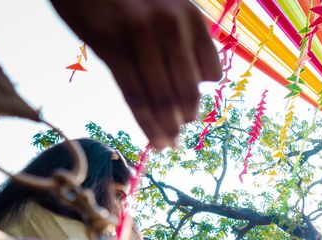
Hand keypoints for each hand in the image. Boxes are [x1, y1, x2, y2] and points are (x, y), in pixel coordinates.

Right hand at [49, 0, 221, 148]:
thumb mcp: (166, 6)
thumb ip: (181, 40)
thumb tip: (196, 84)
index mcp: (191, 16)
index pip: (211, 73)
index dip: (200, 93)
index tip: (189, 106)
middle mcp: (171, 24)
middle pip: (186, 89)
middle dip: (185, 117)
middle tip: (180, 132)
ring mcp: (140, 34)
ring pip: (161, 96)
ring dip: (167, 127)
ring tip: (170, 144)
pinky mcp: (110, 44)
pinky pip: (134, 94)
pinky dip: (147, 123)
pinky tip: (156, 140)